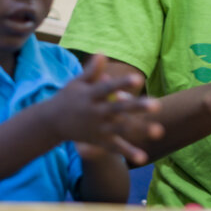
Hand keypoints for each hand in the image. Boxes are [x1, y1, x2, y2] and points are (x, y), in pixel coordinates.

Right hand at [40, 53, 163, 163]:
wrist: (51, 122)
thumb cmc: (67, 97)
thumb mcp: (77, 83)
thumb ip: (92, 71)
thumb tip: (102, 53)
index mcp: (91, 96)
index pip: (109, 89)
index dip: (123, 83)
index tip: (139, 78)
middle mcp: (95, 112)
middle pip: (119, 109)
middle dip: (137, 107)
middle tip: (157, 105)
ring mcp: (98, 128)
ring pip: (121, 130)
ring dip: (140, 130)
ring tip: (159, 131)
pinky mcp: (99, 141)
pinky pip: (115, 148)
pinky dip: (128, 152)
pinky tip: (143, 157)